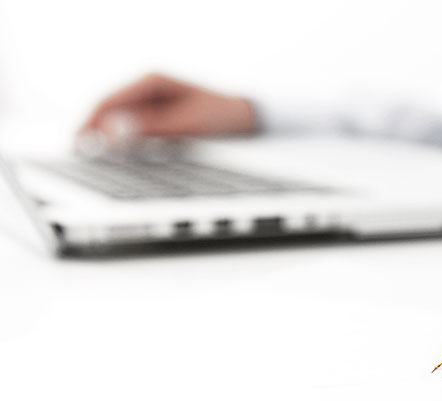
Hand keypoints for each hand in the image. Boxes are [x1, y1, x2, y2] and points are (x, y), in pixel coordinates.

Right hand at [78, 73, 256, 147]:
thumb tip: (112, 130)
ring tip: (91, 162)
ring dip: (104, 140)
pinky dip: (120, 143)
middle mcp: (147, 88)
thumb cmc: (223, 117)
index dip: (88, 124)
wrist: (248, 120)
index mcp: (152, 80)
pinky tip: (113, 159)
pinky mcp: (156, 117)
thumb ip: (150, 127)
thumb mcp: (187, 123)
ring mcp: (150, 102)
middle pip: (107, 111)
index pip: (108, 101)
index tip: (77, 144)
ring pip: (116, 122)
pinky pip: (130, 129)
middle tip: (77, 158)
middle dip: (91, 133)